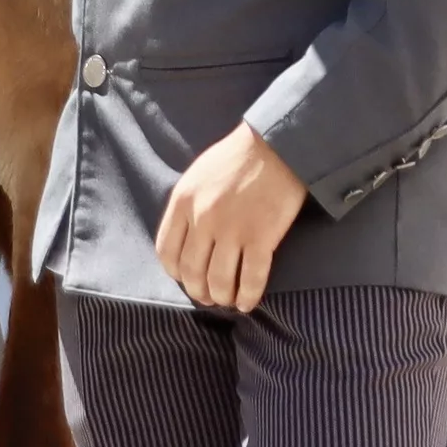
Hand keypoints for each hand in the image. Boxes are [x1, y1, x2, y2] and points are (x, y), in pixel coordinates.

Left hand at [154, 121, 308, 313]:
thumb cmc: (239, 156)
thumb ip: (188, 204)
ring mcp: (232, 230)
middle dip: (199, 291)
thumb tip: (185, 237)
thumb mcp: (199, 173)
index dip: (176, 273)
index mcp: (183, 201)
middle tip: (208, 296)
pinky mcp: (261, 238)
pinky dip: (247, 297)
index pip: (167, 252)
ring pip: (218, 281)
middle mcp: (203, 219)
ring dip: (222, 297)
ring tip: (228, 299)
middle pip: (191, 272)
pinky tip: (248, 302)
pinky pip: (250, 279)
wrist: (279, 144)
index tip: (186, 278)